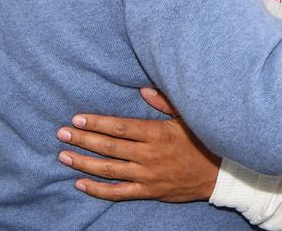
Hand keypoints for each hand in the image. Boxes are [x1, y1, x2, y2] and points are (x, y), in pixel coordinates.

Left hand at [56, 88, 220, 201]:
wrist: (220, 175)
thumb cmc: (202, 141)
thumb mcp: (186, 117)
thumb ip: (164, 103)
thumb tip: (143, 89)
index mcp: (156, 134)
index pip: (120, 128)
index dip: (97, 123)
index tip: (77, 118)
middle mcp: (148, 155)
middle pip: (109, 147)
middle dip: (82, 140)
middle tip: (61, 134)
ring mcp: (147, 176)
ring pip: (109, 170)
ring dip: (84, 163)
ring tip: (63, 156)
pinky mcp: (148, 191)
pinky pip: (118, 193)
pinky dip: (98, 190)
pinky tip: (80, 183)